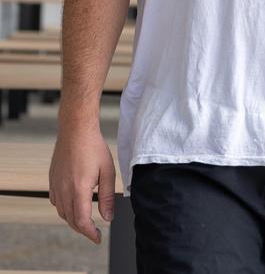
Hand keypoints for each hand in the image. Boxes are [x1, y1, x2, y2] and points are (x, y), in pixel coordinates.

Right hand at [49, 125, 115, 242]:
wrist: (76, 130)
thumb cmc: (94, 148)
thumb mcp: (107, 171)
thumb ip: (107, 197)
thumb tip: (108, 218)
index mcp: (79, 189)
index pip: (81, 221)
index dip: (90, 233)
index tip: (97, 238)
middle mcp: (64, 190)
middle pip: (70, 220)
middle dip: (83, 229)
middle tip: (94, 231)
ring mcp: (56, 185)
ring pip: (62, 212)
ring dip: (73, 220)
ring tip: (86, 220)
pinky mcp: (52, 180)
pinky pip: (56, 202)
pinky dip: (65, 209)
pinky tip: (74, 204)